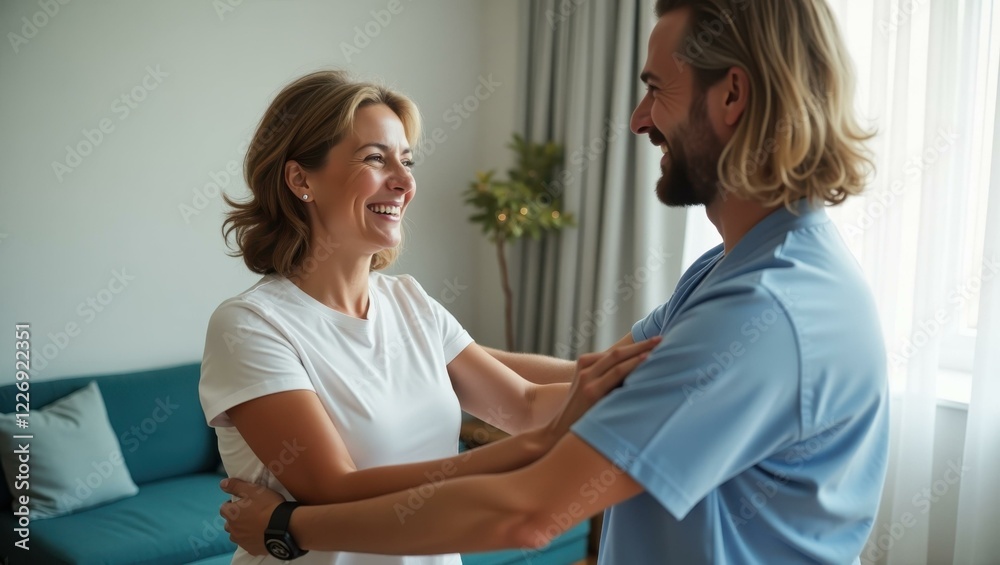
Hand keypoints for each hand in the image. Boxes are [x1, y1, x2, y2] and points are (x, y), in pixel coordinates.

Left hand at [220, 478, 286, 555]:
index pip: (223, 508)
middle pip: (228, 524)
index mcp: (232, 514)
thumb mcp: (253, 490)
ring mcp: (242, 541)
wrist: (283, 526)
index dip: (231, 505)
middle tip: (248, 513)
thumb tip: (222, 483)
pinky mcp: (251, 549)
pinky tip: (259, 534)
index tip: (241, 502)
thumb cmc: (268, 505)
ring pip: (236, 535)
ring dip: (241, 530)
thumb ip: (236, 486)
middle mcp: (233, 529)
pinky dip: (250, 539)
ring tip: (253, 525)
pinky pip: (247, 544)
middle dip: (234, 519)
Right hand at [544, 337, 660, 440]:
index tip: (654, 342)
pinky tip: (646, 360)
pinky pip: (616, 374)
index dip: (635, 346)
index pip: (614, 352)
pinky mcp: (591, 392)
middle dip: (641, 344)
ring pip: (617, 359)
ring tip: (659, 347)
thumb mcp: (590, 390)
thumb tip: (638, 376)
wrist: (559, 432)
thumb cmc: (581, 414)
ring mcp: (587, 380)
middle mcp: (585, 368)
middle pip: (617, 352)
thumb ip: (607, 380)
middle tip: (661, 339)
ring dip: (640, 351)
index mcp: (585, 365)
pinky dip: (632, 365)